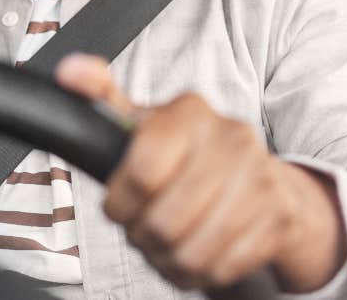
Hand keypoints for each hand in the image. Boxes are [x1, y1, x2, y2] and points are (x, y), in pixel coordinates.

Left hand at [55, 54, 346, 292]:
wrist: (264, 181)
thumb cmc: (190, 154)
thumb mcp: (145, 123)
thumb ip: (102, 97)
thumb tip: (68, 71)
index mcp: (191, 111)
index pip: (142, 170)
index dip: (120, 201)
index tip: (117, 207)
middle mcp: (231, 138)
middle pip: (164, 220)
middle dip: (143, 236)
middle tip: (141, 231)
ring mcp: (260, 179)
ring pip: (192, 252)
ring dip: (168, 261)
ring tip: (163, 247)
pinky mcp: (278, 219)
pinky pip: (222, 269)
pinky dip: (199, 274)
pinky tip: (193, 256)